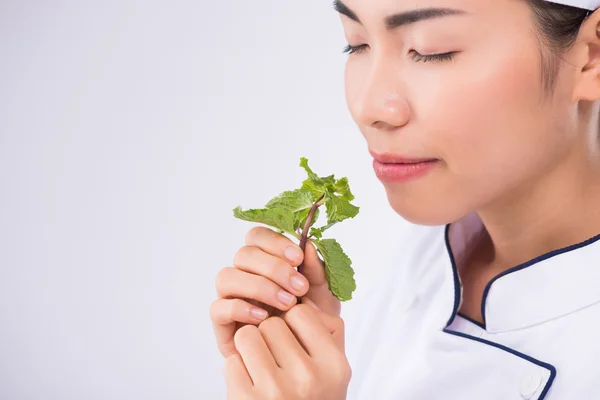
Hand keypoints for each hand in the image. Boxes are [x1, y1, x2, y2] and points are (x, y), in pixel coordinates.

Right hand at [210, 226, 340, 358]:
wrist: (306, 359)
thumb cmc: (312, 322)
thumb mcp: (323, 295)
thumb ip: (316, 270)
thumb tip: (308, 245)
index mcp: (265, 262)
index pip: (256, 236)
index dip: (274, 242)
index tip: (298, 257)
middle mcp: (244, 276)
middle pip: (243, 254)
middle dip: (273, 267)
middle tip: (299, 287)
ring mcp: (231, 298)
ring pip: (226, 276)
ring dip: (259, 286)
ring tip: (287, 303)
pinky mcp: (223, 325)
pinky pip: (218, 308)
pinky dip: (240, 308)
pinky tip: (264, 318)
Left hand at [223, 298, 350, 399]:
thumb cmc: (314, 398)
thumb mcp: (335, 368)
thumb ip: (326, 329)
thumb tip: (299, 295)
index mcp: (334, 365)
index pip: (300, 312)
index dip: (291, 320)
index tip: (293, 336)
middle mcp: (308, 378)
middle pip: (271, 322)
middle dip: (268, 333)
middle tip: (275, 355)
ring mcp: (276, 391)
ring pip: (247, 335)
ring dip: (249, 347)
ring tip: (261, 365)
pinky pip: (231, 361)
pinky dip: (237, 370)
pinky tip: (251, 384)